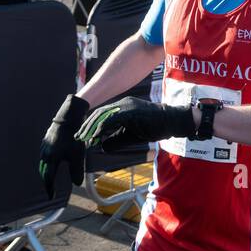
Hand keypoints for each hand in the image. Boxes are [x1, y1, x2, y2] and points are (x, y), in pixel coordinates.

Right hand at [39, 94, 89, 196]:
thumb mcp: (78, 154)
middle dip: (46, 181)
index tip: (51, 197)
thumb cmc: (74, 135)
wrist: (69, 116)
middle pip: (43, 171)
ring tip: (50, 178)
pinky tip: (52, 161)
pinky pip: (44, 155)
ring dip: (46, 171)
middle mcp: (45, 153)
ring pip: (43, 163)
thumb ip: (76, 170)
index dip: (50, 188)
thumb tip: (76, 184)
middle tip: (50, 189)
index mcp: (51, 158)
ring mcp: (44, 146)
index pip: (48, 178)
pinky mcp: (46, 139)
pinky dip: (47, 162)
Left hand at [76, 97, 196, 152]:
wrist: (173, 121)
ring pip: (103, 115)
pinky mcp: (131, 112)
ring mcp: (127, 106)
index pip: (102, 114)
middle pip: (99, 113)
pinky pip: (112, 119)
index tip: (83, 136)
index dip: (91, 125)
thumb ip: (116, 139)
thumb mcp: (131, 135)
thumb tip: (102, 146)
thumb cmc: (155, 127)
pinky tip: (95, 136)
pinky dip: (101, 128)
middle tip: (78, 137)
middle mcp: (123, 104)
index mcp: (123, 107)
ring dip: (91, 127)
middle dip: (87, 126)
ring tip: (83, 138)